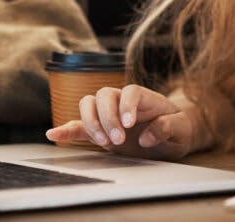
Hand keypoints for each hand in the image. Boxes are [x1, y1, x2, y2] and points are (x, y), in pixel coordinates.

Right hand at [45, 84, 194, 160]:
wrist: (173, 135)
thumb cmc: (179, 129)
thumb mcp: (182, 130)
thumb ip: (167, 128)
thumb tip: (145, 136)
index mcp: (145, 97)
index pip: (130, 91)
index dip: (127, 105)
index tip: (129, 124)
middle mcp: (123, 101)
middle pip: (104, 95)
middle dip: (107, 117)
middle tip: (117, 139)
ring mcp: (109, 113)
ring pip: (88, 105)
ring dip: (90, 122)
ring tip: (103, 143)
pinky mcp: (100, 129)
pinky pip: (78, 125)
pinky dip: (66, 130)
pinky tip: (53, 135)